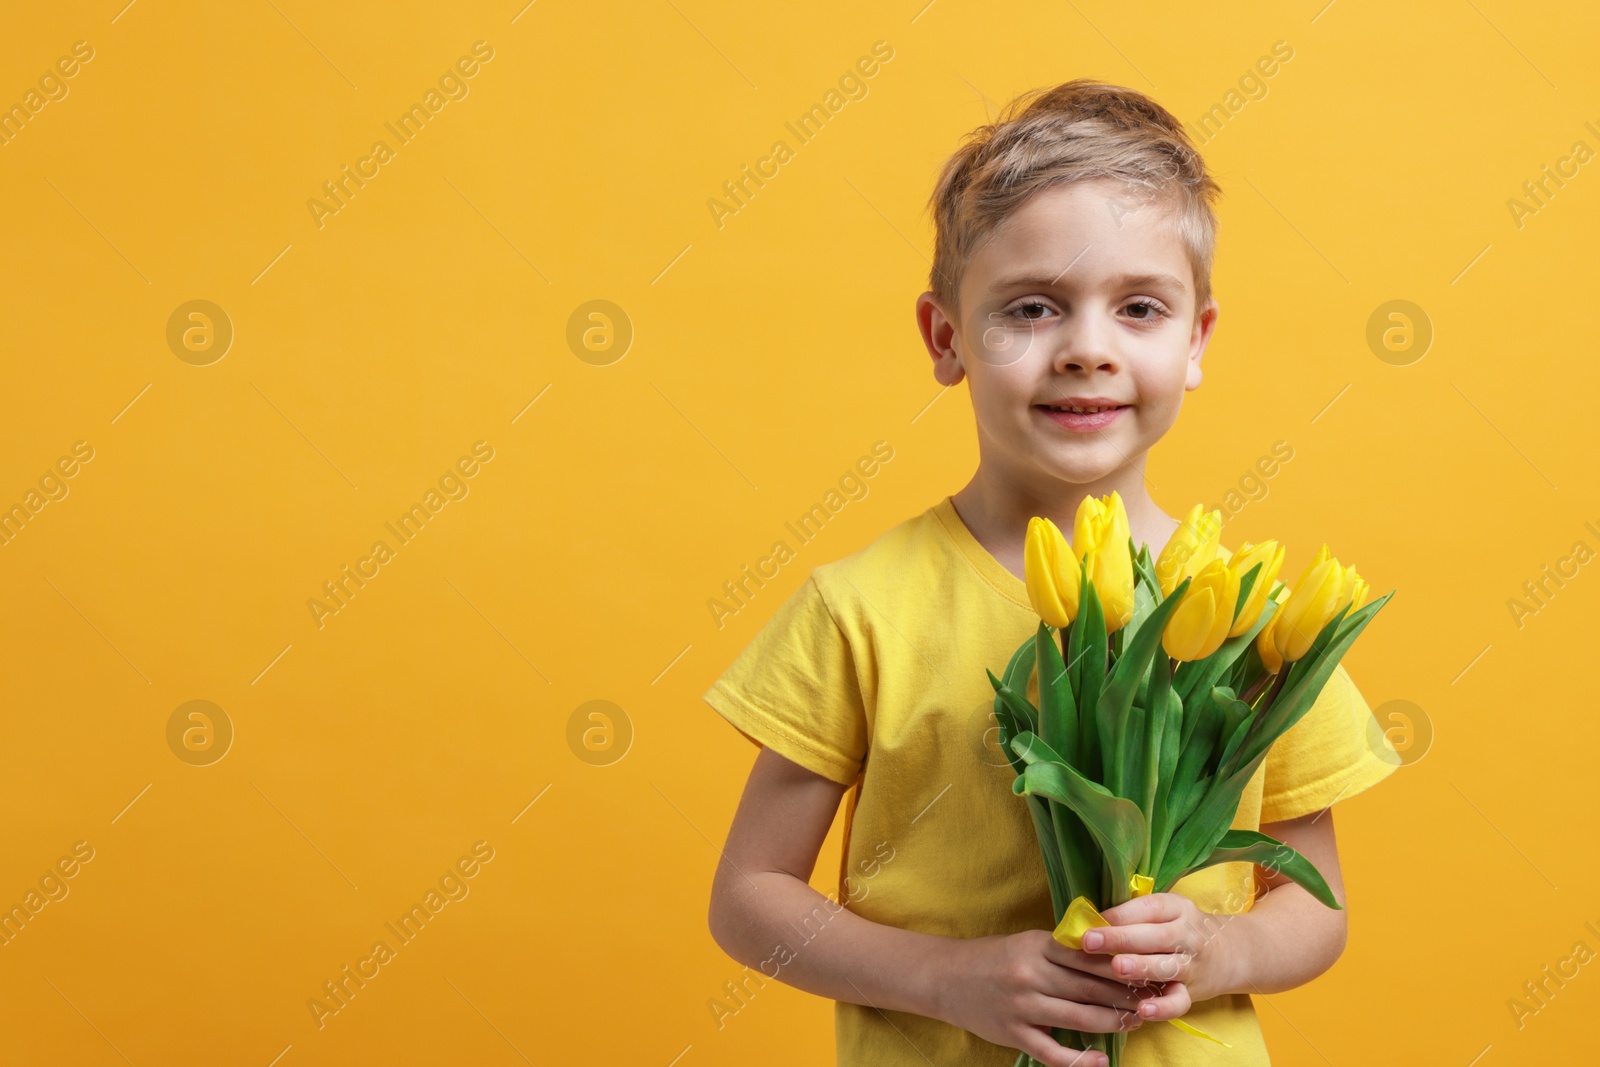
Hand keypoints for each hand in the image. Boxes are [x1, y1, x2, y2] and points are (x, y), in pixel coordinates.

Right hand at [932, 929, 1161, 1066]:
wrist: (945, 977)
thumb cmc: (993, 958)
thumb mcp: (1026, 942)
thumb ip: (1062, 949)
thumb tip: (1108, 953)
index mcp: (1036, 946)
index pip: (1087, 956)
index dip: (1119, 965)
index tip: (1145, 969)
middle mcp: (1030, 975)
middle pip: (1089, 988)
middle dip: (1124, 995)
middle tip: (1151, 999)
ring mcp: (1022, 1006)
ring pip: (1078, 1017)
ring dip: (1112, 1022)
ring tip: (1134, 1022)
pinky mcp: (1013, 1034)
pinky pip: (1052, 1052)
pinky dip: (1079, 1059)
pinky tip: (1101, 1060)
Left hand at [1079, 892, 1238, 1009]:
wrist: (1230, 953)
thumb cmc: (1181, 928)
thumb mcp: (1165, 912)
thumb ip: (1133, 914)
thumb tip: (1086, 919)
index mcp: (1175, 908)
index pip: (1147, 907)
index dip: (1117, 915)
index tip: (1088, 921)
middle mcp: (1186, 935)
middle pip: (1154, 935)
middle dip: (1120, 938)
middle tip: (1089, 941)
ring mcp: (1191, 965)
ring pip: (1166, 967)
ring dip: (1141, 968)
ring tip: (1117, 968)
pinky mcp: (1192, 992)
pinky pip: (1179, 1002)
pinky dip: (1163, 1007)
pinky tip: (1143, 1009)